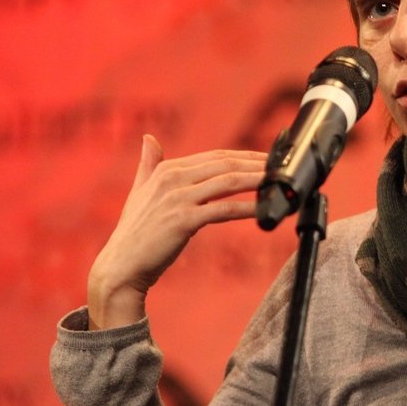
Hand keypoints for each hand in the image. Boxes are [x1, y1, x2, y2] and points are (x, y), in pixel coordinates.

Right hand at [87, 134, 267, 329]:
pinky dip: (248, 207)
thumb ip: (148, 165)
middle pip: (227, 164)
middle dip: (259, 164)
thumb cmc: (134, 233)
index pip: (217, 156)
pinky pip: (224, 209)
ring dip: (259, 181)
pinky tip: (266, 209)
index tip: (270, 158)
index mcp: (167, 169)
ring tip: (282, 183)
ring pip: (229, 182)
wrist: (120, 267)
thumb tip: (149, 138)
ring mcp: (177, 198)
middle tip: (285, 167)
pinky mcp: (183, 220)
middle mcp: (172, 178)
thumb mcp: (139, 192)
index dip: (247, 156)